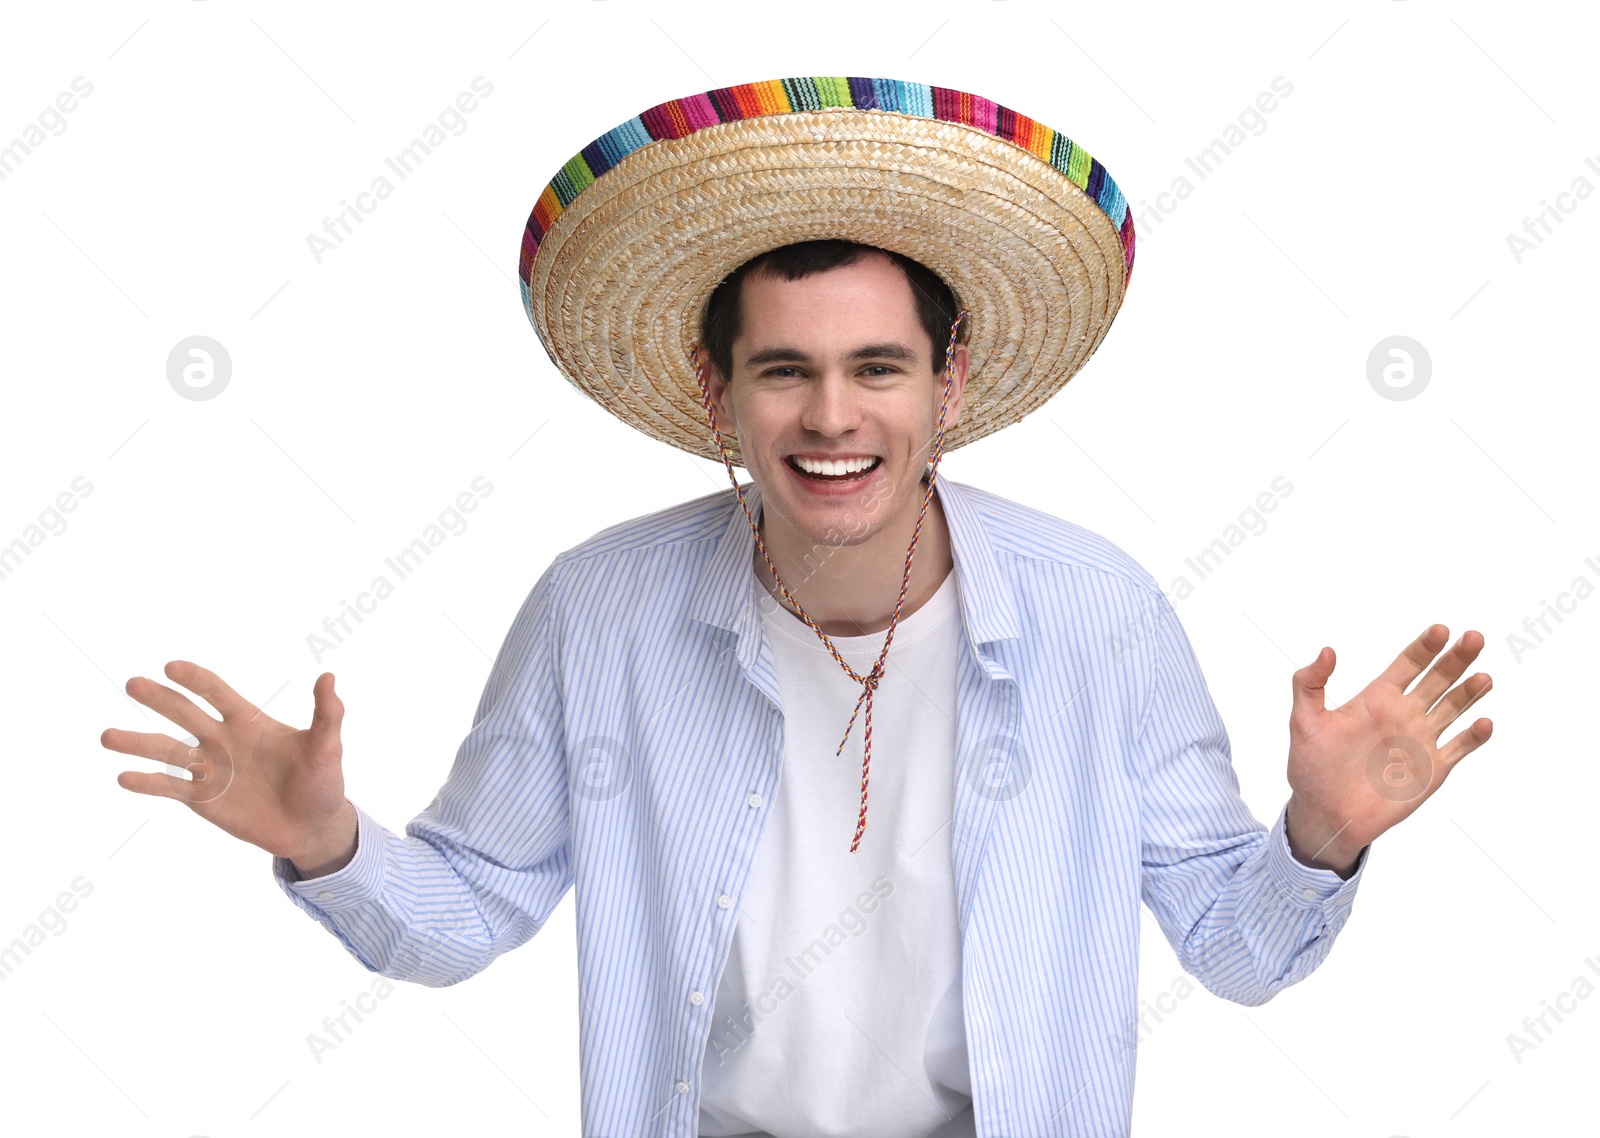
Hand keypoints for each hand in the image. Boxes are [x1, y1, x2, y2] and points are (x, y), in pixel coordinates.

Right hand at [102, 662, 352, 865]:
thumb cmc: (322, 783)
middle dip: (159, 698)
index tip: (172, 667)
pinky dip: (148, 783)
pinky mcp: (203, 799)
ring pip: (166, 750)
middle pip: (184, 713)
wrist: (312, 827)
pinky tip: (124, 777)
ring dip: (137, 742)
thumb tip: (329, 677)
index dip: (195, 679)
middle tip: (133, 683)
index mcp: (249, 722)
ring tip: (107, 736)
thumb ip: (327, 714)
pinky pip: (169, 788)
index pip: (216, 692)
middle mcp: (222, 740)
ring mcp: (210, 769)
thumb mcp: (326, 748)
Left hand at [1284, 625, 1493, 873]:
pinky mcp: (1432, 769)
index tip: (1441, 629)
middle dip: (1456, 659)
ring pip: (1453, 708)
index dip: (1425, 647)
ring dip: (1470, 692)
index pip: (1408, 664)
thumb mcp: (1304, 722)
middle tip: (1474, 637)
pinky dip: (1473, 737)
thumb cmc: (1311, 768)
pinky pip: (1459, 748)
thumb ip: (1309, 684)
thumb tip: (1327, 650)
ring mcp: (1421, 740)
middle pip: (1438, 679)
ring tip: (1483, 677)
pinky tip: (1483, 723)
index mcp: (1377, 699)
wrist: (1325, 813)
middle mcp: (1404, 714)